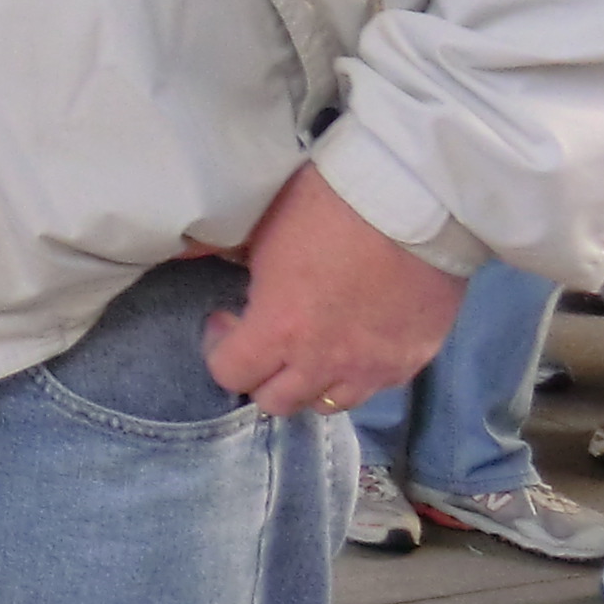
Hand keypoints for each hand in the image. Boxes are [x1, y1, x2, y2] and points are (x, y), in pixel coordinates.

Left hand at [202, 163, 463, 418]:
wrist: (418, 201)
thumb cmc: (330, 205)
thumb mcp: (263, 225)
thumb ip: (224, 252)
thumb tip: (185, 253)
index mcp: (279, 330)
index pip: (230, 374)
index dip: (220, 348)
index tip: (227, 319)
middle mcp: (323, 362)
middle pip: (276, 402)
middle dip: (261, 374)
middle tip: (265, 337)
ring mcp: (372, 368)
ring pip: (327, 403)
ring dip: (310, 381)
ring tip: (311, 345)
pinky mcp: (413, 361)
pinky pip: (375, 387)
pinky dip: (357, 373)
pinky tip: (356, 340)